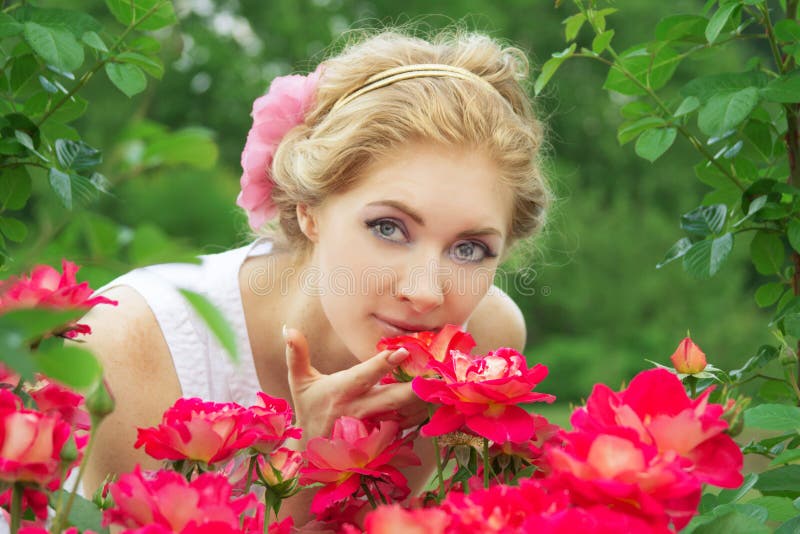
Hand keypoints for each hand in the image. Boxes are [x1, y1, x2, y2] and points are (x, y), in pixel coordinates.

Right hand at [283, 326, 428, 443]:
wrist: (313, 455)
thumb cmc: (309, 408)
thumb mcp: (299, 382)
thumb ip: (297, 354)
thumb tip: (288, 327)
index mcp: (340, 393)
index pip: (363, 376)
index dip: (382, 364)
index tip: (401, 351)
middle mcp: (358, 411)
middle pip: (391, 399)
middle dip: (413, 388)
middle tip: (434, 374)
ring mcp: (373, 429)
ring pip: (404, 415)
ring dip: (422, 402)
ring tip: (440, 384)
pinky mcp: (382, 442)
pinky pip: (406, 428)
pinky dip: (420, 416)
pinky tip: (433, 401)